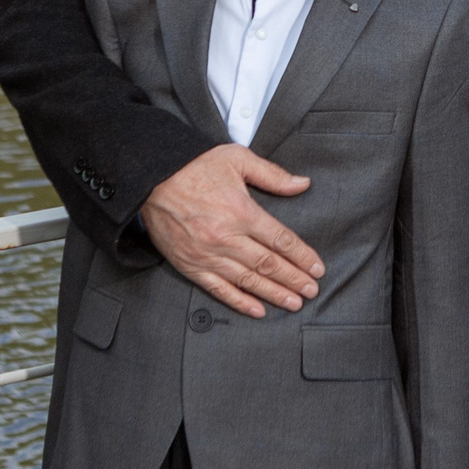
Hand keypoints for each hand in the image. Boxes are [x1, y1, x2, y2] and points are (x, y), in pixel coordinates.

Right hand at [137, 144, 324, 317]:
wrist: (151, 177)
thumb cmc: (195, 165)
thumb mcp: (237, 158)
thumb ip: (272, 175)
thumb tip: (302, 184)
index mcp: (241, 211)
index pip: (281, 240)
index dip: (302, 257)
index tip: (317, 268)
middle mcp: (226, 237)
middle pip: (268, 264)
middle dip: (294, 280)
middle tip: (311, 291)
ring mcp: (207, 254)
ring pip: (247, 280)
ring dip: (273, 294)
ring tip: (293, 303)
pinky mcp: (190, 265)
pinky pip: (218, 288)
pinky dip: (239, 301)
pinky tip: (257, 310)